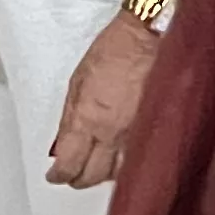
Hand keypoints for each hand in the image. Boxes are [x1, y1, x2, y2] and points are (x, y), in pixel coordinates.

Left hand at [46, 16, 160, 189]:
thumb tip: (63, 144)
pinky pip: (142, 158)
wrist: (152, 35)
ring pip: (118, 174)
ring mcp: (138, 134)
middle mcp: (112, 133)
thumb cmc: (114, 50)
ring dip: (106, 174)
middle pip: (91, 176)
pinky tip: (126, 159)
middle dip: (79, 178)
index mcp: (88, 119)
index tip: (56, 175)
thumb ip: (70, 118)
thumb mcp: (78, 80)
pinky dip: (130, 164)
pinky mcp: (159, 129)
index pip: (68, 165)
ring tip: (101, 167)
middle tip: (74, 174)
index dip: (59, 175)